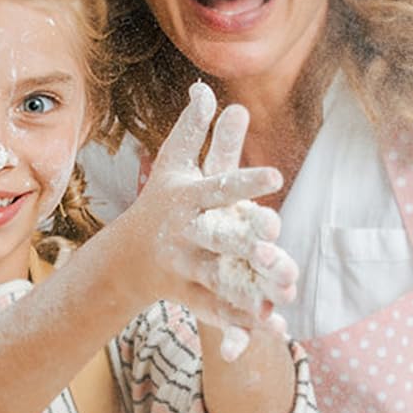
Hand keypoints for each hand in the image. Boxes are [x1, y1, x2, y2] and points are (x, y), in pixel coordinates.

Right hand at [116, 84, 296, 351]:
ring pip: (220, 276)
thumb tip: (204, 88)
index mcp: (186, 200)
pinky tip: (270, 324)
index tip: (277, 174)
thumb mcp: (173, 166)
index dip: (245, 181)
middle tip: (277, 233)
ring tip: (285, 287)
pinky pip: (217, 307)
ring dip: (250, 284)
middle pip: (217, 235)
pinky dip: (241, 319)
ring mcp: (185, 267)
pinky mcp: (189, 294)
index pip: (218, 188)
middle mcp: (184, 233)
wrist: (127, 258)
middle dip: (244, 237)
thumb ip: (192, 130)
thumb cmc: (159, 202)